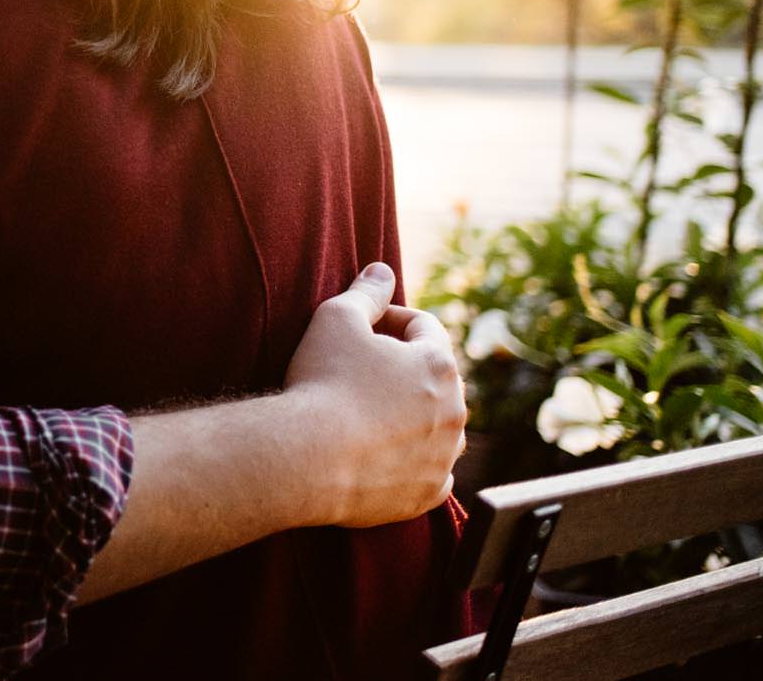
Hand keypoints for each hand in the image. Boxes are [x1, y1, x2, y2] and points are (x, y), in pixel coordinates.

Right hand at [282, 262, 465, 527]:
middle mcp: (456, 411)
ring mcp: (445, 456)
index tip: (358, 328)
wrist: (306, 459)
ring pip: (436, 425)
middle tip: (356, 370)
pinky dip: (410, 459)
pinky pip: (430, 470)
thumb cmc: (322, 381)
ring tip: (365, 412)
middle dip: (401, 368)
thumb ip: (366, 292)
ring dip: (410, 414)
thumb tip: (382, 270)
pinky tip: (377, 452)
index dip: (388, 319)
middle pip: (434, 377)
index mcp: (439, 364)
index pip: (423, 326)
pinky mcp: (428, 492)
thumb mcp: (336, 318)